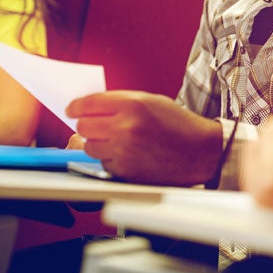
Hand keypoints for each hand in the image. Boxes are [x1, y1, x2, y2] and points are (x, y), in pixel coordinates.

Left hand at [65, 91, 222, 185]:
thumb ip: (120, 102)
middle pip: (83, 126)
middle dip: (86, 124)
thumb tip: (89, 108)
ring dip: (97, 143)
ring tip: (117, 140)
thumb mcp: (151, 101)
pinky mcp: (125, 171)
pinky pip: (102, 163)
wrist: (201, 151)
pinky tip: (129, 153)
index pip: (88, 103)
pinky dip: (110, 158)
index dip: (75, 106)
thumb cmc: (179, 124)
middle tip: (96, 125)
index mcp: (133, 104)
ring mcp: (124, 151)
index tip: (71, 109)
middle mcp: (126, 127)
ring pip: (89, 146)